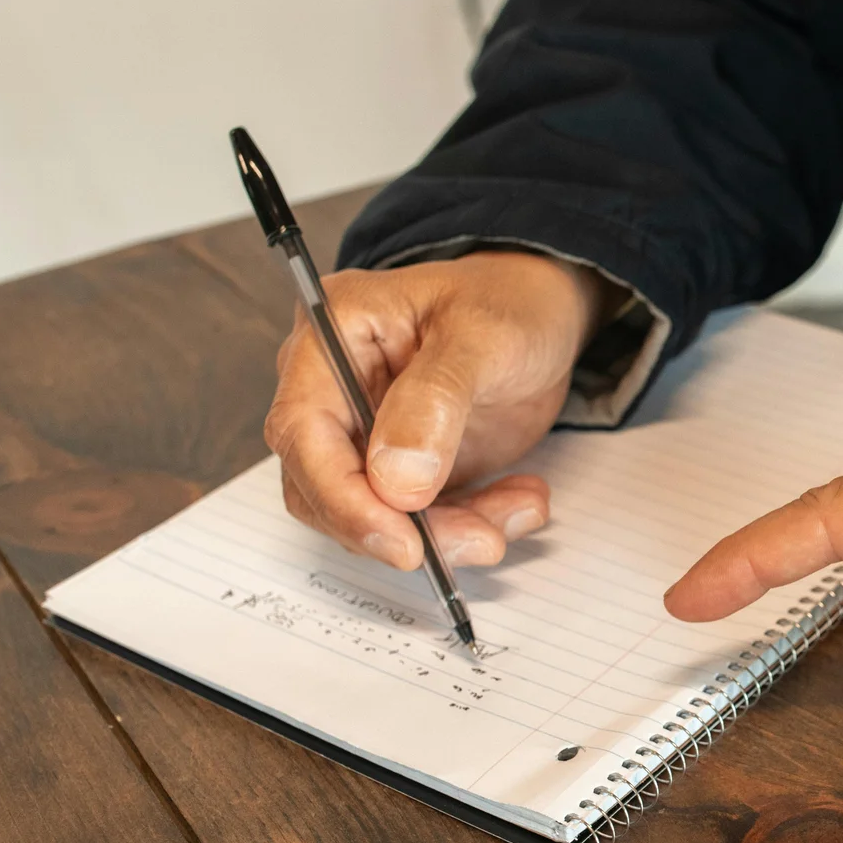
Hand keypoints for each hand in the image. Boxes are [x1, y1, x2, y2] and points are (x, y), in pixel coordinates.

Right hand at [262, 250, 607, 570]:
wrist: (540, 310)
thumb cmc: (507, 301)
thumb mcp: (482, 335)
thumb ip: (435, 400)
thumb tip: (395, 481)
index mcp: (331, 335)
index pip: (302, 431)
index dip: (342, 497)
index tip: (402, 541)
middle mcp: (332, 388)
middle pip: (327, 486)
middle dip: (402, 527)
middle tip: (479, 540)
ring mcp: (364, 432)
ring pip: (374, 515)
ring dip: (448, 532)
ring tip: (519, 510)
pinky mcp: (401, 467)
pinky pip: (418, 520)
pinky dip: (470, 524)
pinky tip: (521, 502)